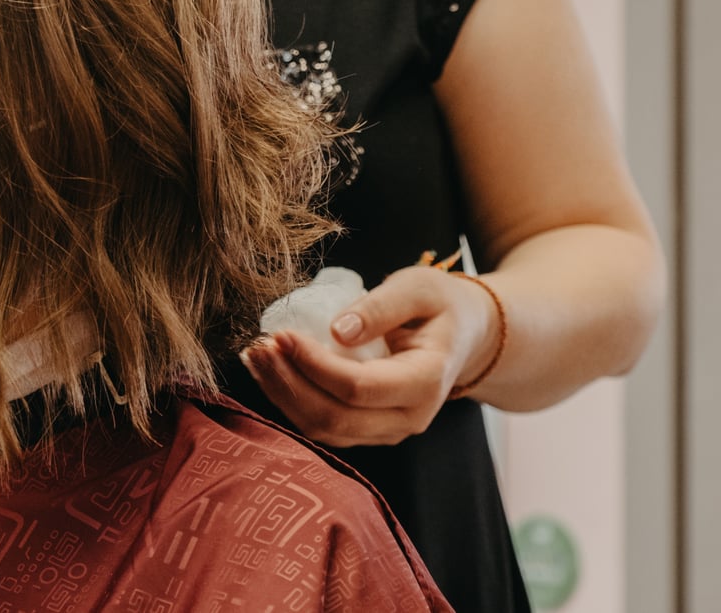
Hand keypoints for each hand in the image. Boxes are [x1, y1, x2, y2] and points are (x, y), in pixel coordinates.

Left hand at [242, 264, 496, 448]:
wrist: (465, 335)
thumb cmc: (440, 305)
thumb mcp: (418, 288)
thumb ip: (381, 307)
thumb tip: (336, 331)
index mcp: (426, 382)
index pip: (358, 388)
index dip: (313, 365)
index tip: (282, 334)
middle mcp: (409, 418)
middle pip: (336, 418)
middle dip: (289, 384)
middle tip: (258, 347)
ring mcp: (389, 431)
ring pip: (326, 430)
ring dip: (283, 396)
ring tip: (255, 358)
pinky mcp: (371, 430)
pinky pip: (326, 427)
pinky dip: (292, 403)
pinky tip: (271, 372)